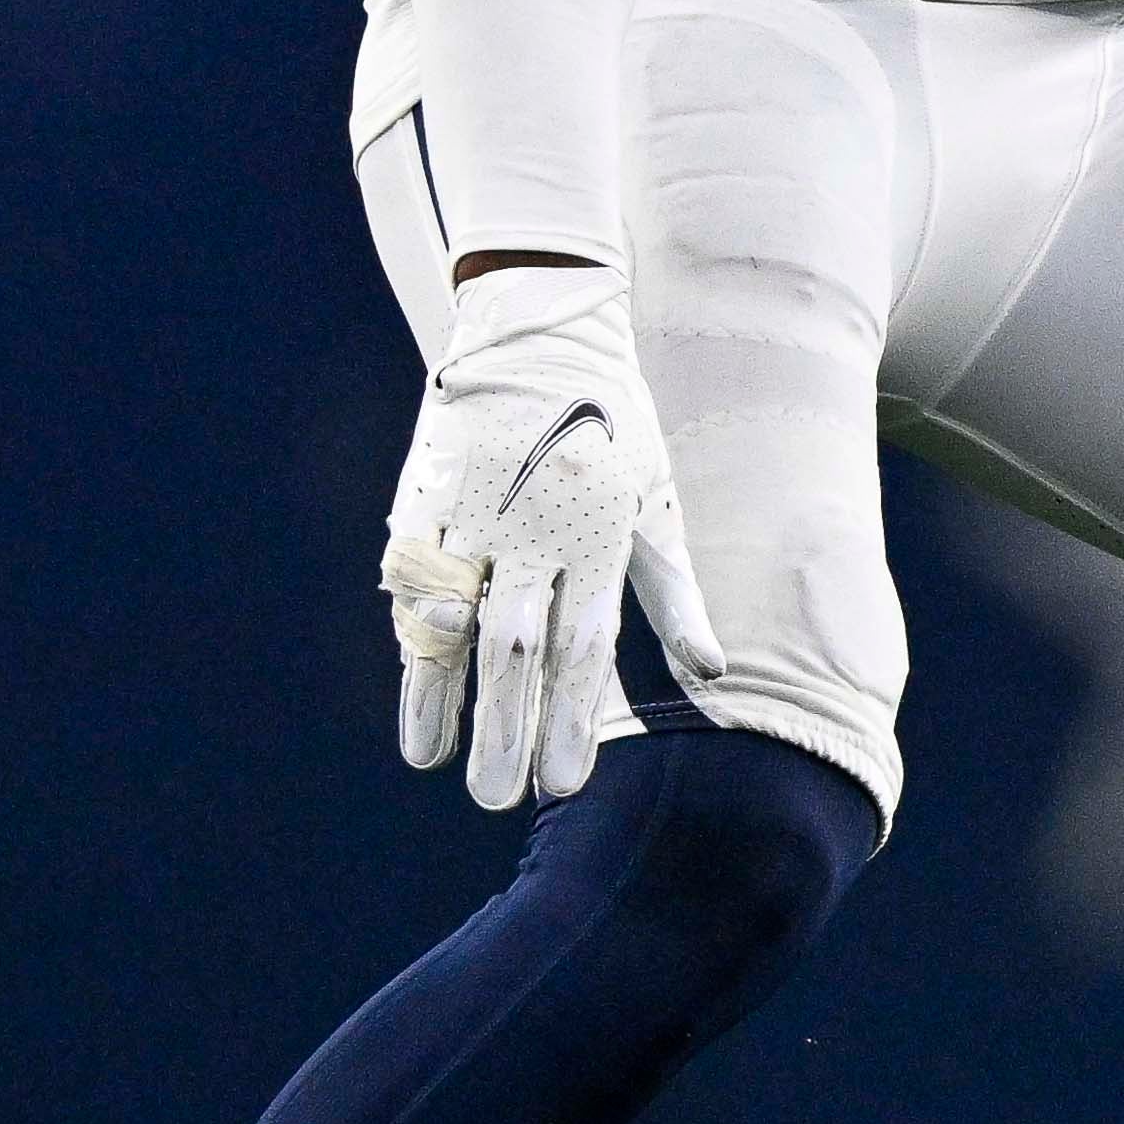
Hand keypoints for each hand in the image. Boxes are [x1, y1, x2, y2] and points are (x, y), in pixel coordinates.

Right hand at [378, 261, 713, 811]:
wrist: (542, 323)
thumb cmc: (612, 425)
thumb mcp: (657, 499)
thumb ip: (677, 595)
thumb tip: (712, 676)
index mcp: (602, 531)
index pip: (587, 645)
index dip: (574, 719)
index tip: (565, 787)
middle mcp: (537, 527)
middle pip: (518, 646)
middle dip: (507, 728)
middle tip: (499, 800)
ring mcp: (475, 510)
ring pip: (453, 618)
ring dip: (442, 697)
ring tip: (437, 763)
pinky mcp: (427, 491)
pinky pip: (412, 576)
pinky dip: (410, 635)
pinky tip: (414, 687)